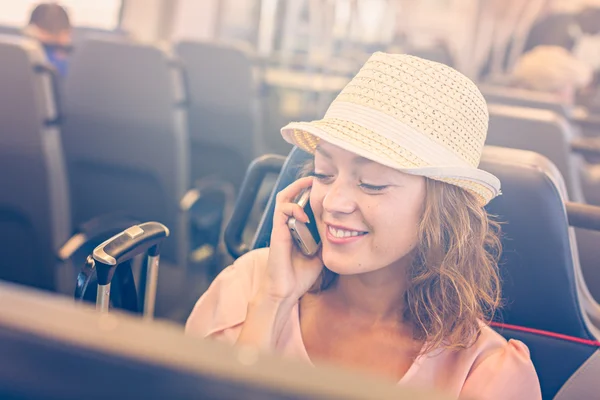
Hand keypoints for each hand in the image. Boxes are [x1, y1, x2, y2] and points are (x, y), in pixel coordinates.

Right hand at [258, 176, 322, 303]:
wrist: (286, 291)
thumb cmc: (301, 275)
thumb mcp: (321, 253)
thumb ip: (327, 240)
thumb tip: (342, 230)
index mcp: (296, 228)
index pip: (300, 202)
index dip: (309, 191)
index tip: (324, 185)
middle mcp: (287, 224)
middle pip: (290, 194)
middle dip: (302, 183)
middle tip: (316, 178)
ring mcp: (281, 227)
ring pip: (283, 198)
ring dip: (296, 189)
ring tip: (310, 185)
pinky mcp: (277, 233)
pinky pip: (281, 211)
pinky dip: (293, 208)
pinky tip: (304, 215)